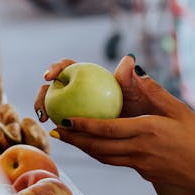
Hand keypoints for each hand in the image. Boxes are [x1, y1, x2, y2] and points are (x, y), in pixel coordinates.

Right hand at [34, 55, 154, 123]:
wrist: (153, 135)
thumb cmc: (150, 111)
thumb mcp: (143, 96)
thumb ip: (131, 80)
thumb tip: (128, 58)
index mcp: (94, 77)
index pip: (69, 67)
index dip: (56, 68)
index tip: (49, 76)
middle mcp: (84, 91)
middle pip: (56, 87)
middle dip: (43, 94)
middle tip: (42, 107)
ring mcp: (81, 109)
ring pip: (57, 107)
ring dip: (46, 110)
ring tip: (45, 120)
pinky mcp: (82, 127)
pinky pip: (68, 126)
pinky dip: (60, 128)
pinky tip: (58, 133)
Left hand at [50, 69, 194, 191]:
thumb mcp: (180, 109)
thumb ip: (154, 91)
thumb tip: (132, 69)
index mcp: (148, 131)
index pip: (107, 130)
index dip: (83, 126)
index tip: (66, 120)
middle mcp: (140, 151)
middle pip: (98, 148)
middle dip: (75, 140)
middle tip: (57, 132)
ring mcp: (141, 166)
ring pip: (105, 158)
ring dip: (85, 149)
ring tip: (70, 141)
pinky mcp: (145, 174)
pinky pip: (118, 162)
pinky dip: (103, 154)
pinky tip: (97, 148)